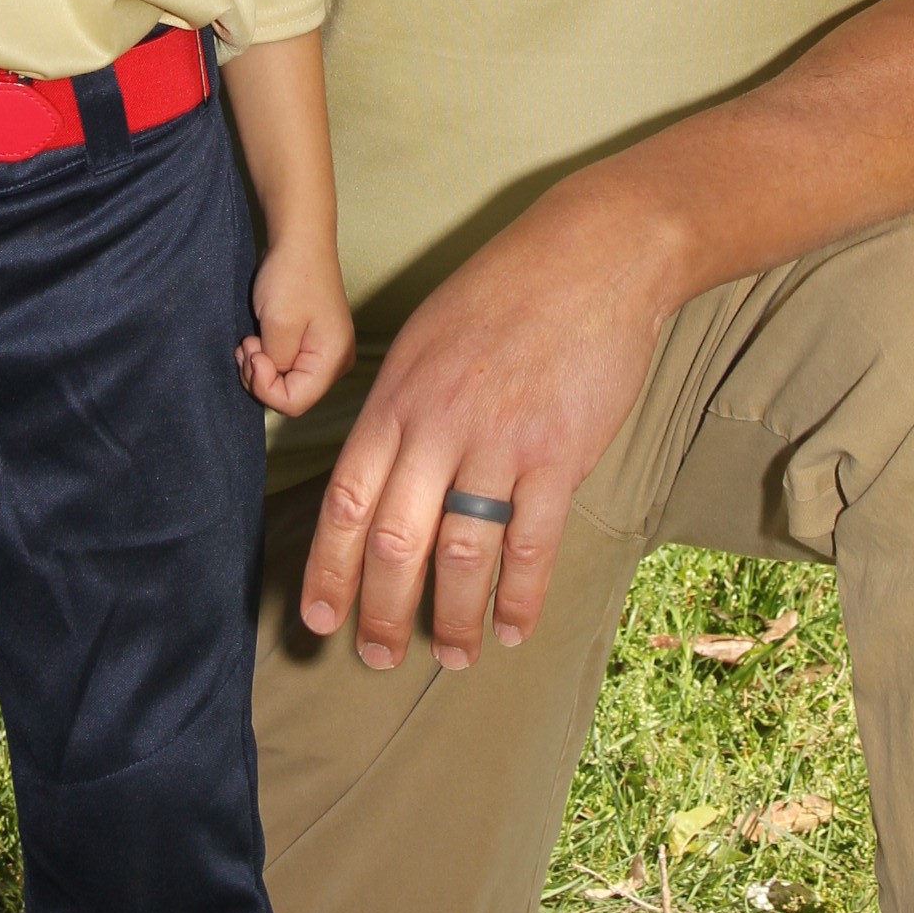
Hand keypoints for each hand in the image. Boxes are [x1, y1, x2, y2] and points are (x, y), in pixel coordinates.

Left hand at [238, 232, 354, 416]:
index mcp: (333, 360)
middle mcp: (333, 362)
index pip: (293, 403)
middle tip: (248, 345)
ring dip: (258, 368)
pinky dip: (265, 358)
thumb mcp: (279, 325)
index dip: (264, 386)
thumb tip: (272, 378)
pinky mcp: (309, 343)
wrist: (299, 240)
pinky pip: (284, 367)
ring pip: (284, 383)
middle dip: (259, 377)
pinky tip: (256, 339)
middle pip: (290, 396)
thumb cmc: (292, 277)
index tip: (254, 352)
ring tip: (249, 340)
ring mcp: (322, 353)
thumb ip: (276, 364)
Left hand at [298, 177, 678, 672]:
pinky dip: (519, 598)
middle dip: (381, 611)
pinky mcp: (559, 454)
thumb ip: (400, 406)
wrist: (595, 255)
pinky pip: (530, 544)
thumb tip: (377, 472)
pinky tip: (512, 629)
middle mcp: (438, 424)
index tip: (318, 619)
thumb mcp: (426, 336)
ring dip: (452, 618)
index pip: (346, 502)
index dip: (328, 569)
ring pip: (460, 554)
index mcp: (397, 397)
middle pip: (394, 541)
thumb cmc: (506, 291)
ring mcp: (499, 441)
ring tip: (451, 657)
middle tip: (376, 657)